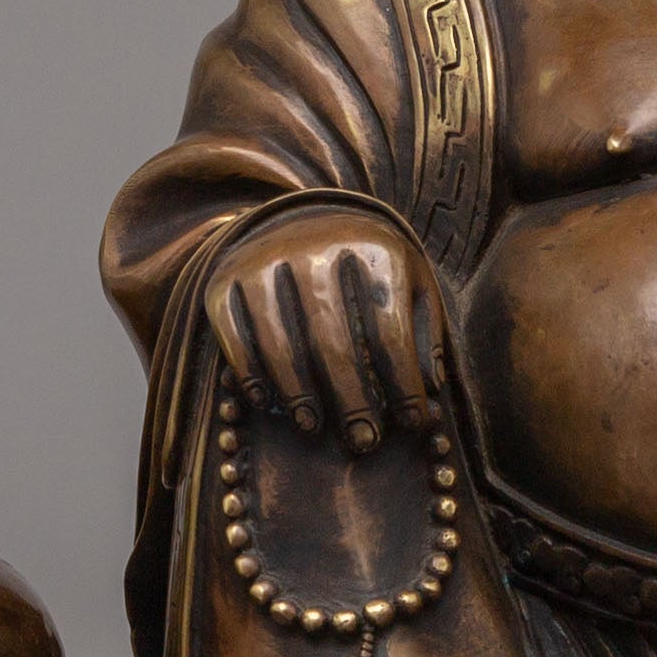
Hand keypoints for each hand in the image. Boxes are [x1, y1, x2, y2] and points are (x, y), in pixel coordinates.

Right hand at [204, 206, 450, 455]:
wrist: (301, 214)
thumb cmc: (368, 265)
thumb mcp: (410, 280)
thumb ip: (425, 330)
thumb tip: (430, 388)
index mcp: (372, 249)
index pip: (390, 330)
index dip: (403, 383)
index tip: (412, 422)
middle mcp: (315, 249)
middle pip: (333, 342)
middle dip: (352, 400)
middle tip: (363, 441)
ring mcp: (265, 261)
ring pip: (281, 344)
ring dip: (299, 395)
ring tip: (314, 428)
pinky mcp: (226, 278)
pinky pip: (235, 336)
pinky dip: (251, 374)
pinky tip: (267, 402)